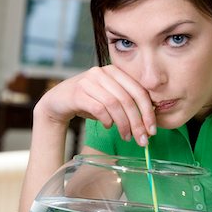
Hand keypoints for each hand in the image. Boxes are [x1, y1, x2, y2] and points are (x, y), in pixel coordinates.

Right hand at [36, 65, 156, 146]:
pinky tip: (108, 126)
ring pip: (114, 105)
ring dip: (123, 125)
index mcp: (116, 71)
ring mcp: (89, 80)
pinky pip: (99, 109)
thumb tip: (148, 124)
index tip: (152, 130)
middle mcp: (103, 72)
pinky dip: (107, 120)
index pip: (139, 91)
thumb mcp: (111, 100)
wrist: (59, 101)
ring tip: (126, 136)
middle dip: (137, 123)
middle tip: (142, 140)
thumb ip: (128, 105)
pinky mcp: (78, 92)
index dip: (148, 112)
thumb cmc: (89, 102)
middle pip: (128, 100)